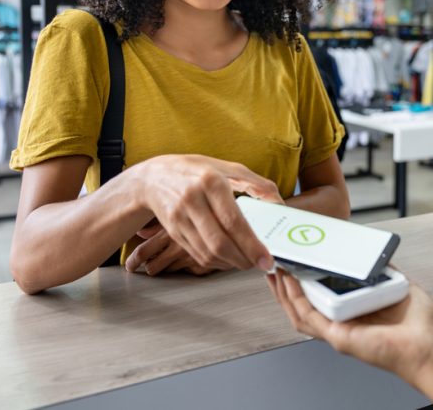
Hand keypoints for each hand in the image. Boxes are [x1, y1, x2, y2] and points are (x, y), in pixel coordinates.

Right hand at [138, 154, 282, 272]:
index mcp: (210, 182)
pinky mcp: (173, 231)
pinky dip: (216, 261)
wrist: (154, 177)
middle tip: (259, 264)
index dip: (251, 244)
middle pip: (219, 242)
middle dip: (243, 259)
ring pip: (208, 252)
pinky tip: (228, 258)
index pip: (233, 221)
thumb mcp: (226, 168)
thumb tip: (279, 203)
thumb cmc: (196, 171)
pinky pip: (198, 254)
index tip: (266, 258)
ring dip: (231, 263)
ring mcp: (180, 218)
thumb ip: (256, 183)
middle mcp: (193, 200)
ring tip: (247, 261)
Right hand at [267, 271, 432, 385]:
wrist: (429, 346)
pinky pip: (308, 317)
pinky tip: (290, 281)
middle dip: (284, 286)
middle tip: (275, 264)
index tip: (293, 262)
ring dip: (284, 291)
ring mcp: (337, 331)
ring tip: (276, 270)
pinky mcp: (338, 336)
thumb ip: (383, 271)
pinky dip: (295, 298)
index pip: (319, 298)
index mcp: (353, 313)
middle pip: (302, 306)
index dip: (302, 282)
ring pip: (298, 312)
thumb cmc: (420, 326)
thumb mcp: (398, 285)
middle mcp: (342, 323)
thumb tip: (374, 254)